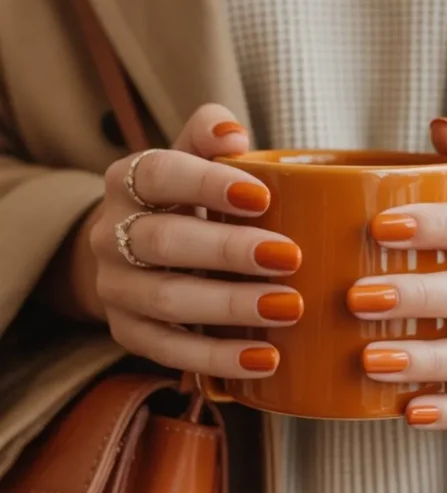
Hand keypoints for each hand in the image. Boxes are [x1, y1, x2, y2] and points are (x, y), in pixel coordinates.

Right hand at [83, 104, 302, 377]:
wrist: (136, 257)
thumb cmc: (185, 203)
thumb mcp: (193, 161)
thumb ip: (210, 138)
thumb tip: (233, 134)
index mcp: (127, 182)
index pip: (158, 174)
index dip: (207, 184)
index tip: (262, 196)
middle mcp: (111, 234)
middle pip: (164, 242)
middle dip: (229, 250)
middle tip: (290, 257)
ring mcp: (116, 287)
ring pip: (167, 299)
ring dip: (231, 305)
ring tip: (288, 308)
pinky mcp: (127, 332)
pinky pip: (169, 349)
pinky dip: (218, 357)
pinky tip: (265, 358)